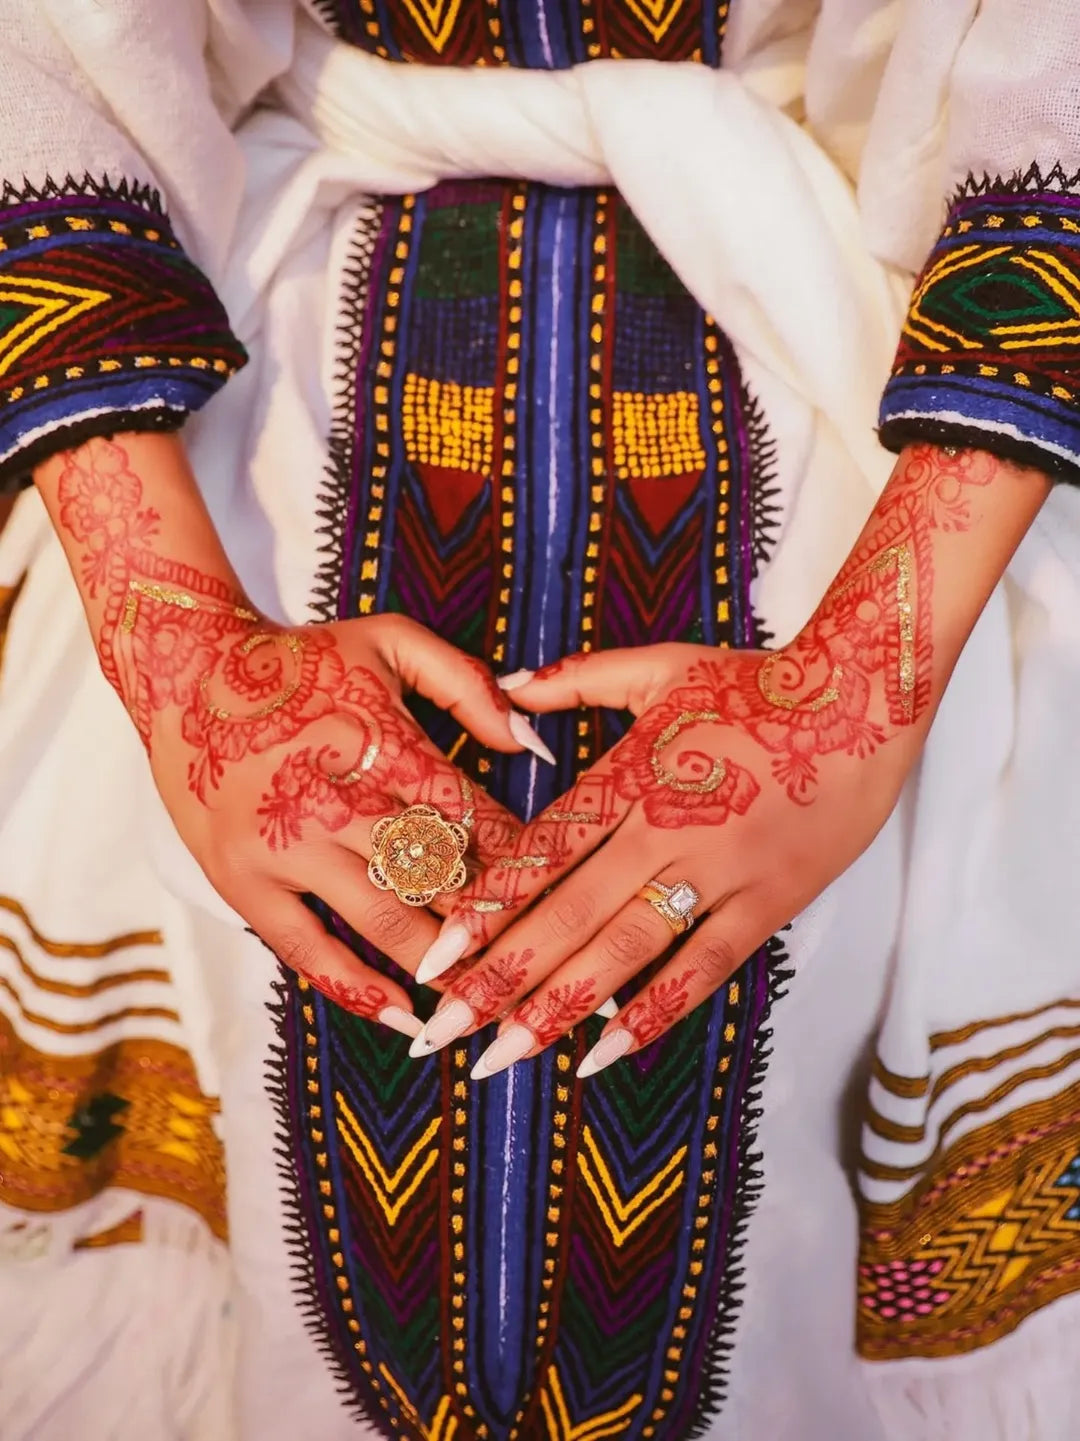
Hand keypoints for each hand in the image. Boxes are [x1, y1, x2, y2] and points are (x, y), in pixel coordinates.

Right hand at [36, 434, 556, 1034]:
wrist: (187, 670)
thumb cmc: (302, 658)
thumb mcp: (389, 640)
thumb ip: (466, 684)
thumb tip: (530, 744)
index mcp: (379, 739)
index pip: (471, 816)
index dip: (520, 858)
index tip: (556, 889)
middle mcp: (334, 799)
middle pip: (438, 875)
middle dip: (492, 918)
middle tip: (540, 953)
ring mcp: (286, 847)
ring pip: (385, 919)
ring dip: (442, 961)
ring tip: (489, 992)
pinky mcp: (242, 881)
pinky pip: (305, 950)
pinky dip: (356, 988)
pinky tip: (404, 1016)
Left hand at [408, 443, 1023, 1074]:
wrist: (865, 697)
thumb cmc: (755, 680)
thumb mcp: (660, 666)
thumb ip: (576, 682)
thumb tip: (504, 688)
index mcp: (631, 774)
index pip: (543, 852)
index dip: (485, 907)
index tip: (434, 956)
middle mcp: (667, 829)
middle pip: (569, 914)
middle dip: (500, 978)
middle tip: (441, 1032)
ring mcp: (721, 871)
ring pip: (628, 951)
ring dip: (560, 1007)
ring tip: (502, 1057)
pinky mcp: (770, 902)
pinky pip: (705, 966)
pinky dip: (656, 1012)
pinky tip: (603, 1054)